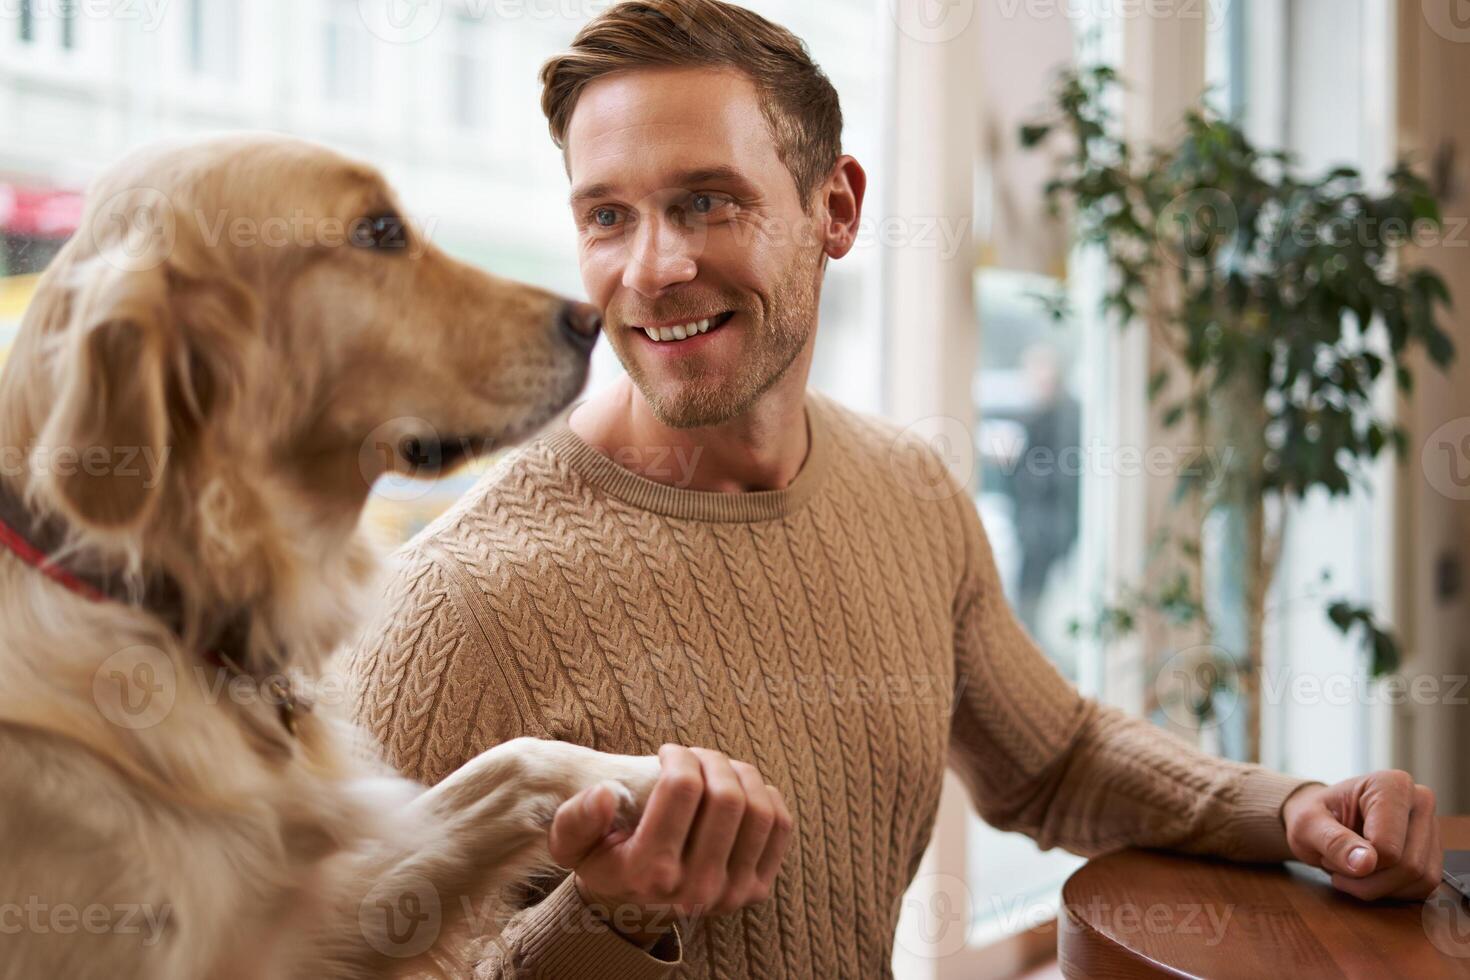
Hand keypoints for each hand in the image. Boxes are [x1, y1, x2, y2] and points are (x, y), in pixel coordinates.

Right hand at [548, 745, 792, 947]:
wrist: (636, 903)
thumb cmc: (605, 858)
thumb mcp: (571, 843)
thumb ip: (577, 819)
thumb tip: (605, 794)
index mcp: (651, 871)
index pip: (683, 787)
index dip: (679, 755)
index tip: (668, 752)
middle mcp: (697, 889)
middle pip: (727, 796)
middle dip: (711, 759)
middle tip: (694, 755)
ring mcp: (733, 893)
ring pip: (759, 809)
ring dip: (740, 773)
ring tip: (717, 768)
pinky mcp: (757, 889)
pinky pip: (780, 827)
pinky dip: (766, 796)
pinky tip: (740, 789)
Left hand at [1282, 770, 1440, 900]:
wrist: (1322, 819)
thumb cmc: (1314, 817)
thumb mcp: (1307, 825)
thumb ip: (1334, 842)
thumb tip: (1365, 863)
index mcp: (1392, 785)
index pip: (1388, 847)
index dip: (1357, 863)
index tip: (1329, 852)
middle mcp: (1420, 802)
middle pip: (1409, 866)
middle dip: (1367, 880)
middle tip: (1337, 865)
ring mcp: (1431, 828)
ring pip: (1420, 880)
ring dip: (1379, 888)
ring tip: (1351, 868)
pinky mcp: (1433, 852)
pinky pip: (1424, 889)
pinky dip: (1393, 892)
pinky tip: (1370, 877)